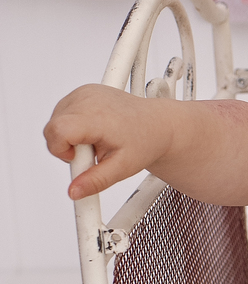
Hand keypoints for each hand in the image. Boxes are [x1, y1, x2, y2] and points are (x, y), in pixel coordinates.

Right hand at [45, 85, 176, 199]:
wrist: (157, 124)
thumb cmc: (144, 142)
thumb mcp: (122, 168)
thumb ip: (96, 181)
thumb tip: (74, 192)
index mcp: (98, 117)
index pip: (58, 130)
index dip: (60, 150)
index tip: (79, 158)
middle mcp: (88, 99)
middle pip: (53, 128)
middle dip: (66, 146)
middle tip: (92, 152)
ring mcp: (85, 92)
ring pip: (56, 121)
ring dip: (69, 136)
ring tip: (96, 140)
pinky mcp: (83, 91)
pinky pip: (63, 113)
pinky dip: (73, 125)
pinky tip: (93, 130)